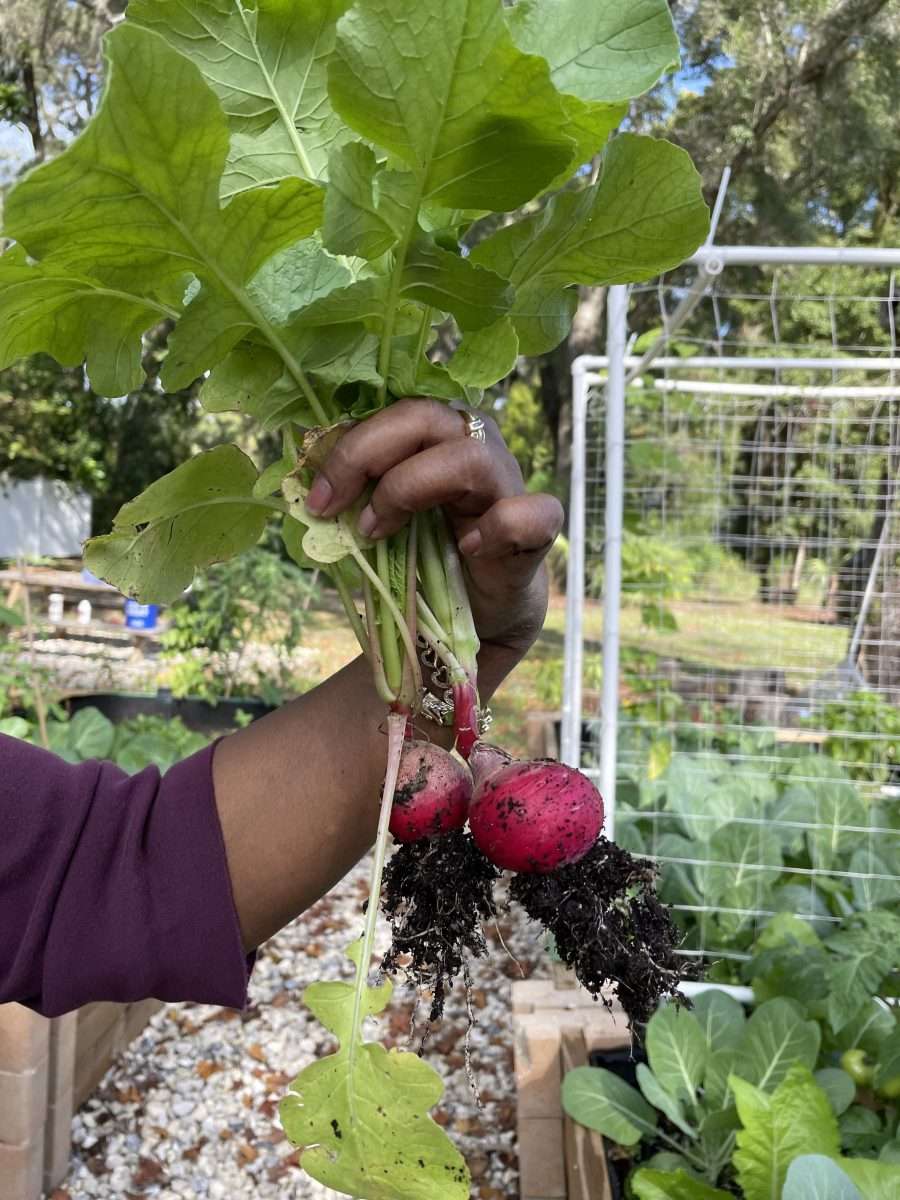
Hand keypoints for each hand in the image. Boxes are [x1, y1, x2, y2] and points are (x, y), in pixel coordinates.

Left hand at [304, 398, 563, 655]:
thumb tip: (303, 490)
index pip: (393, 410)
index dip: (348, 446)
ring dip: (411, 490)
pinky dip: (497, 529)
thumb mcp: (382, 517)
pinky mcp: (536, 528)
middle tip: (333, 507)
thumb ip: (354, 495)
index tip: (315, 497)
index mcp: (438, 432)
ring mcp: (509, 482)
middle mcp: (476, 444)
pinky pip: (531, 512)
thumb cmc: (428, 556)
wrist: (480, 610)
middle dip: (367, 457)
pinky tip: (469, 550)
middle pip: (425, 417)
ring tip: (378, 531)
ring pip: (470, 457)